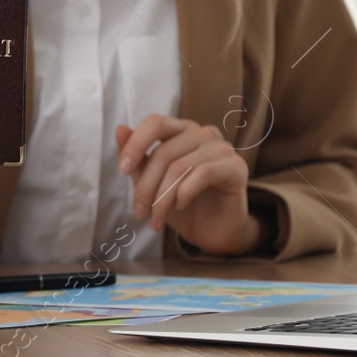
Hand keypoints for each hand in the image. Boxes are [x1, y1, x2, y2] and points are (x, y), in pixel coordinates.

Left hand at [115, 115, 260, 255]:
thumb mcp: (152, 184)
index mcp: (181, 130)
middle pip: (164, 152)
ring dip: (162, 199)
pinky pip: (203, 173)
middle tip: (139, 213)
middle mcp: (203, 133)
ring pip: (180, 167)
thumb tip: (120, 129)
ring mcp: (222, 148)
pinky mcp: (236, 167)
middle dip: (146, 187)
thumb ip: (138, 158)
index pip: (155, 123)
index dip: (136, 143)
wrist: (213, 233)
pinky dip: (185, 193)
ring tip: (156, 219)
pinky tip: (181, 207)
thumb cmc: (182, 205)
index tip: (122, 169)